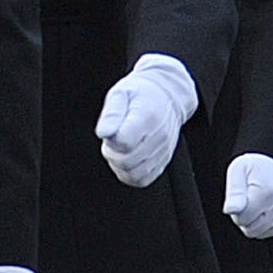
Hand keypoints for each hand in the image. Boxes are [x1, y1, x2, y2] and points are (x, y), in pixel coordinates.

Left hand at [93, 54, 198, 188]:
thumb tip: (104, 133)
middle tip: (113, 139)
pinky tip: (128, 157)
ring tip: (121, 148)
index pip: (124, 142)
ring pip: (134, 174)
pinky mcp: (163, 162)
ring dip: (120, 165)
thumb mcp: (121, 93)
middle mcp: (159, 137)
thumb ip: (111, 114)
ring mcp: (163, 152)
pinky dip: (130, 173)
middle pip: (127, 161)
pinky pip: (142, 179)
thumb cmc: (141, 94)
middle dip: (112, 153)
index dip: (110, 140)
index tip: (111, 130)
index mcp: (147, 117)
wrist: (168, 96)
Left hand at [220, 153, 272, 239]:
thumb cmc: (258, 165)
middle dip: (245, 218)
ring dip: (255, 222)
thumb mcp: (239, 169)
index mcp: (267, 192)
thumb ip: (234, 192)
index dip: (236, 210)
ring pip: (261, 233)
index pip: (242, 219)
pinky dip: (266, 224)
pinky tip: (266, 208)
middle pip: (251, 230)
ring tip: (257, 203)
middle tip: (247, 200)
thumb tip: (230, 210)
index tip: (240, 196)